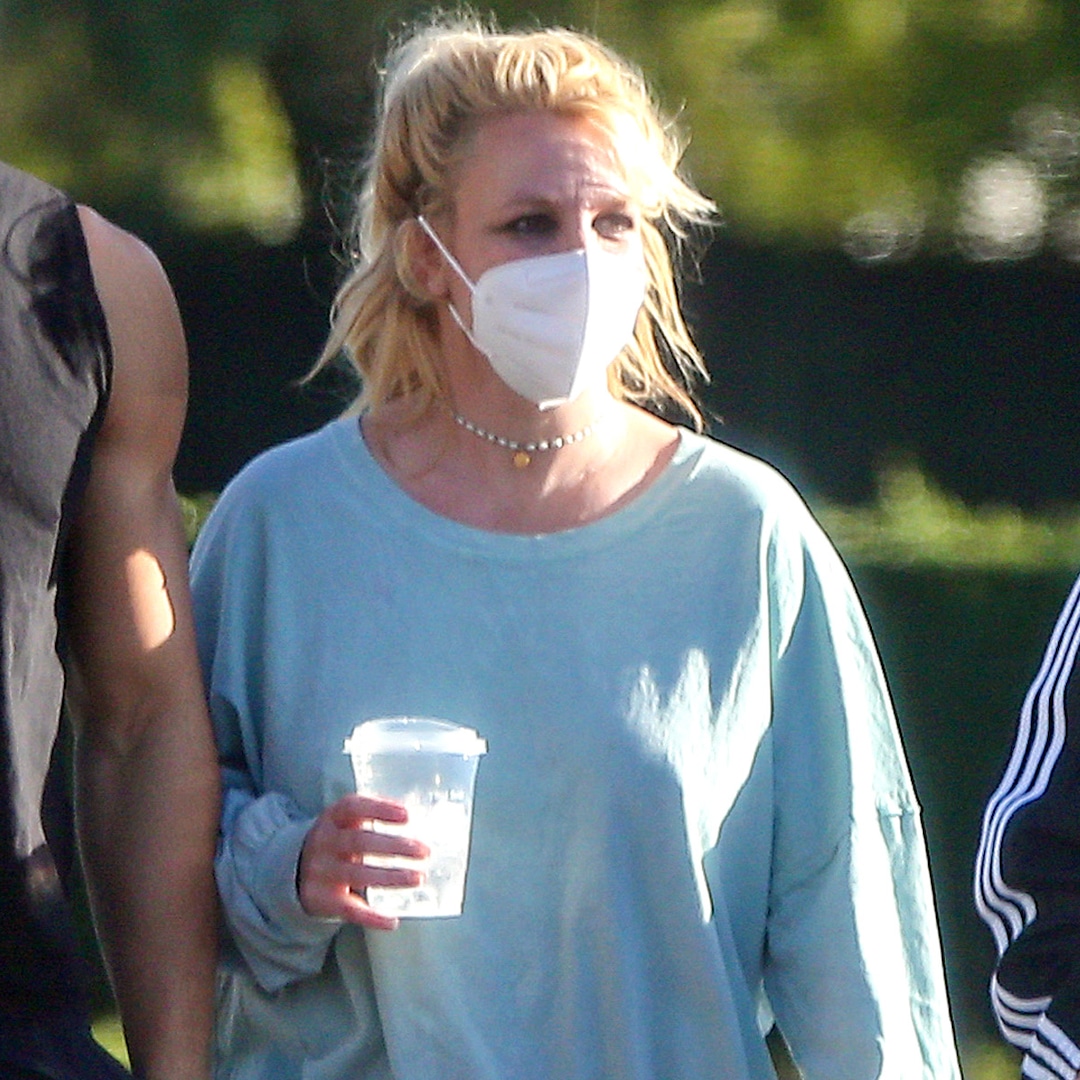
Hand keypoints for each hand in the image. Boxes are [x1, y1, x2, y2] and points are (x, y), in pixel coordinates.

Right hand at [298, 794, 428, 929]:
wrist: (294, 868)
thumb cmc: (336, 839)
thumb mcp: (345, 821)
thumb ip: (373, 815)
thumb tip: (414, 815)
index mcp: (332, 818)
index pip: (353, 807)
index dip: (380, 809)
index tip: (407, 815)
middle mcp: (323, 842)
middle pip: (360, 841)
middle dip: (395, 846)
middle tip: (424, 852)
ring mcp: (321, 872)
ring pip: (358, 875)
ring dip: (391, 877)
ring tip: (418, 878)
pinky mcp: (321, 899)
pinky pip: (349, 910)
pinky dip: (372, 917)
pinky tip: (392, 920)